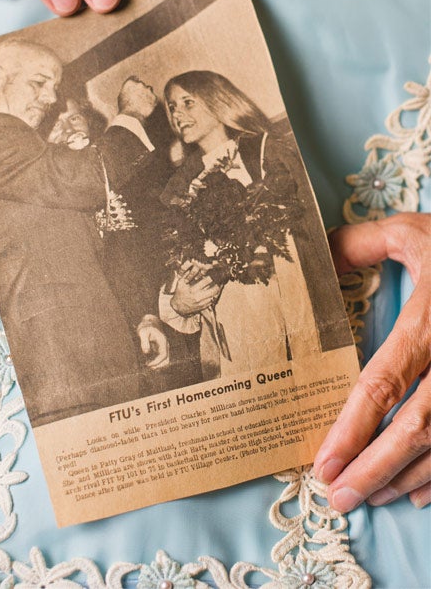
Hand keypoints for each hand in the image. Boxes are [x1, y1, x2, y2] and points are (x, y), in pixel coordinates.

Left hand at [137, 316, 168, 369]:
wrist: (149, 322)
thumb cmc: (145, 327)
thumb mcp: (143, 332)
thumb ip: (144, 342)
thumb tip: (146, 352)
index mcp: (162, 341)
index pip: (163, 355)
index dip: (157, 361)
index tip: (149, 364)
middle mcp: (165, 344)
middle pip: (166, 359)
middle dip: (158, 365)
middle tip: (148, 367)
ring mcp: (163, 346)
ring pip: (165, 359)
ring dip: (159, 364)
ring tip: (149, 366)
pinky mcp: (160, 348)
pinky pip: (162, 357)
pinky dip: (157, 362)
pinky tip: (149, 362)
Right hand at [170, 262, 221, 316]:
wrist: (178, 307)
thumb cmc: (180, 293)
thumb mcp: (180, 282)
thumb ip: (186, 274)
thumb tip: (192, 266)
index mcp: (192, 289)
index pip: (206, 281)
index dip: (212, 276)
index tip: (214, 273)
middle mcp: (198, 297)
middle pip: (213, 289)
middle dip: (218, 283)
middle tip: (220, 279)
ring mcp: (202, 303)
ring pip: (214, 295)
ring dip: (218, 289)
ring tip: (219, 284)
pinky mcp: (204, 307)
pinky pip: (212, 300)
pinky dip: (214, 295)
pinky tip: (214, 291)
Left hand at [314, 213, 430, 511]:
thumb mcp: (410, 233)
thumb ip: (358, 244)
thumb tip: (311, 261)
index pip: (385, 383)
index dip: (353, 428)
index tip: (325, 463)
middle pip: (417, 427)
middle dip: (375, 469)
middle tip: (338, 498)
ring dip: (407, 476)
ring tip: (367, 496)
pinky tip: (418, 490)